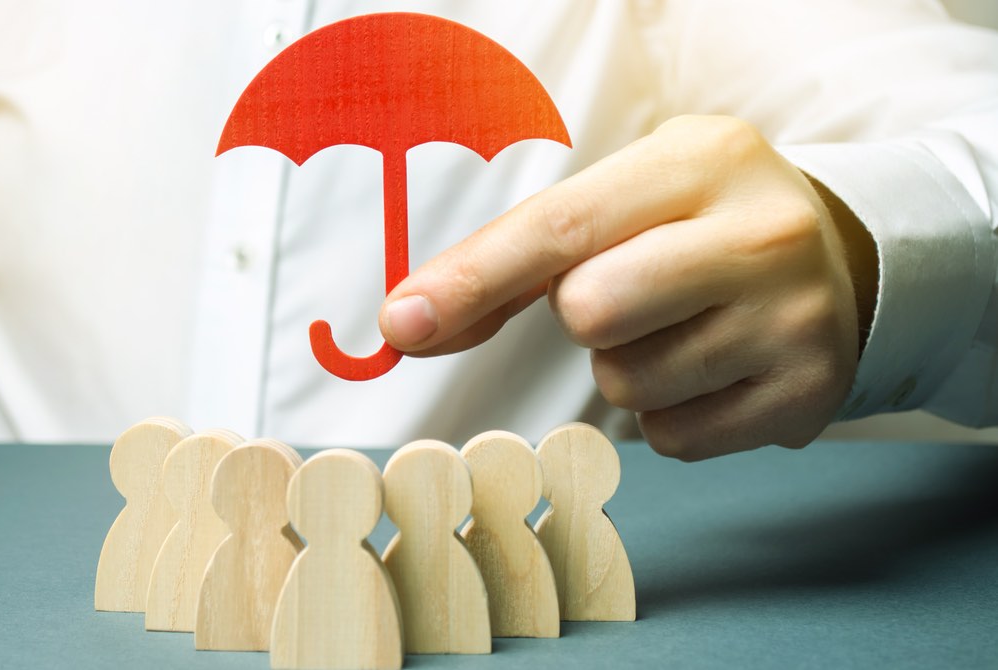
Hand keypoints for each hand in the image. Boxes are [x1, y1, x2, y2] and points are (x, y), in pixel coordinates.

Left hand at [379, 115, 870, 459]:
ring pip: (628, 385)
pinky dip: (669, 415)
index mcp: (702, 160)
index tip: (403, 322)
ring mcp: (794, 319)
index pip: (562, 226)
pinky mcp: (807, 395)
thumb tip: (411, 320)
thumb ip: (521, 255)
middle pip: (591, 310)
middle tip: (631, 291)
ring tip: (685, 327)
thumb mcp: (629, 198)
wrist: (840, 262)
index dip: (473, 278)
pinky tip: (714, 370)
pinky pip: (671, 439)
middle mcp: (761, 234)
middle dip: (583, 316)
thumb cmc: (698, 226)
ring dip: (630, 367)